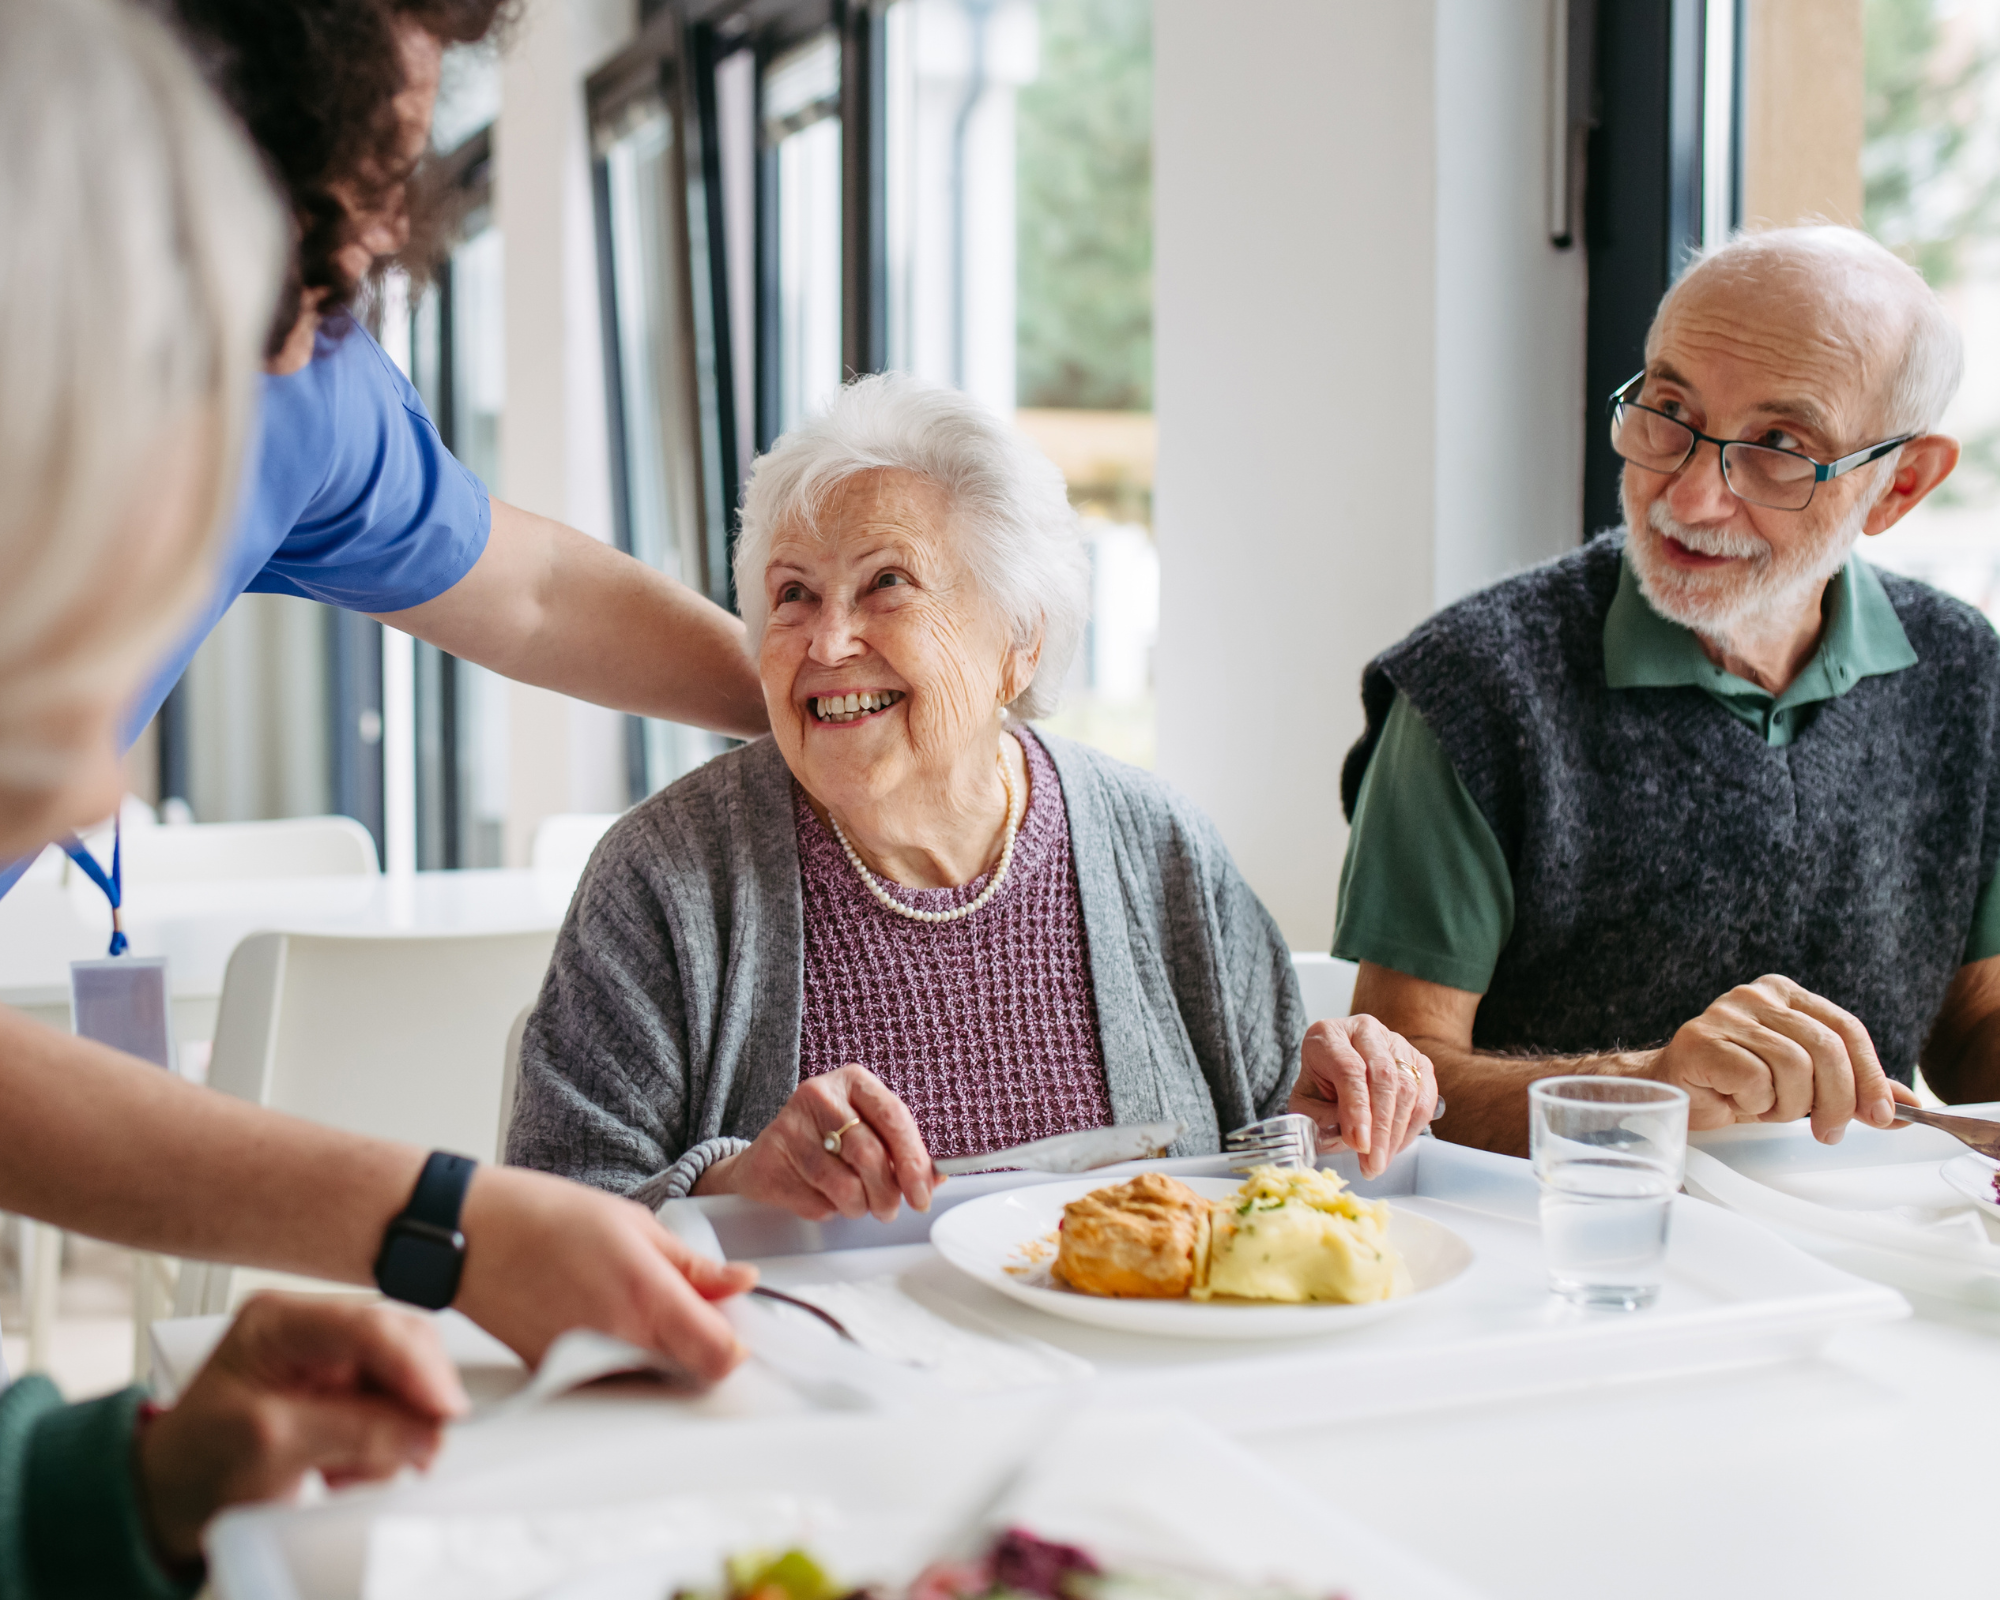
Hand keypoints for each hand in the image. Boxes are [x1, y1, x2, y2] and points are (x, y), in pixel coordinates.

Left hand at [135, 1294, 465, 1565]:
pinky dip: (390, 1443)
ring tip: (355, 1469)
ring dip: (399, 1430)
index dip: (416, 1366)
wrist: (174, 1497)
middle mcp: (313, 1330)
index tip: (443, 1410)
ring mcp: (332, 1360)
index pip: (369, 1326)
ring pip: (406, 1379)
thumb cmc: (196, 1462)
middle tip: (423, 1446)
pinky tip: (351, 1467)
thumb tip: (423, 1429)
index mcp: (280, 1320)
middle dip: (416, 1399)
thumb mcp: (270, 1444)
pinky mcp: (347, 1392)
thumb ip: (352, 1431)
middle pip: (400, 1344)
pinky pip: (398, 1408)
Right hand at [452, 1165, 756, 1383]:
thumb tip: (742, 1282)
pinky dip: (620, 1357)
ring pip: (651, 1381)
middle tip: (683, 1305)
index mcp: (648, 1300)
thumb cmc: (545, 1217)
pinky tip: (600, 1315)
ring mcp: (586, 1367)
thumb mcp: (635, 1224)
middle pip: (691, 1374)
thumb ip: (693, 1265)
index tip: (731, 1326)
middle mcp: (620, 1344)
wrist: (471, 1236)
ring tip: (629, 1302)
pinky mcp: (559, 1377)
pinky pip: (610, 1379)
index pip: (721, 1358)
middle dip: (699, 1347)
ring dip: (660, 1353)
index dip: (735, 1345)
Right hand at [694, 1063, 940, 1221]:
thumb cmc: (827, 1141)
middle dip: (887, 1193)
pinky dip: (828, 1210)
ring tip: (856, 1204)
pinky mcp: (771, 1157)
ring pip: (844, 1185)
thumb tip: (936, 1179)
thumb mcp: (866, 1131)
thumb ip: (900, 1151)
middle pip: (869, 1154)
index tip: (923, 1194)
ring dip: (858, 1206)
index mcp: (853, 1081)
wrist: (769, 1155)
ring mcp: (792, 1125)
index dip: (914, 1161)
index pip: (894, 1117)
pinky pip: (815, 1200)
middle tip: (888, 1210)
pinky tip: (821, 1196)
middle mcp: (821, 1094)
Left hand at [1288, 1015, 1438, 1177]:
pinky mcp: (1418, 1060)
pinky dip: (1413, 1126)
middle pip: (1383, 1078)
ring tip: (1381, 1162)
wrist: (1332, 1072)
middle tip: (1373, 1164)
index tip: (1359, 1144)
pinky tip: (1396, 1146)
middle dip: (1380, 1129)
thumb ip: (1321, 1120)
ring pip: (1407, 1088)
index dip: (1357, 1109)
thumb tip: (1354, 1140)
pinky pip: (1425, 1095)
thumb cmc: (1318, 1089)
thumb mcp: (1305, 1104)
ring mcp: (1396, 1043)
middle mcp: (1365, 1031)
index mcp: (1329, 1035)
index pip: (1350, 1069)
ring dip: (1397, 1132)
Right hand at [1649, 975, 1898, 1141]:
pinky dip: (1755, 1103)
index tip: (1882, 1116)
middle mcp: (1757, 995)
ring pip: (1792, 1066)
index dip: (1870, 1074)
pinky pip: (1754, 1078)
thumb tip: (1910, 1107)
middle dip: (1837, 1100)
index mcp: (1786, 994)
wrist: (1673, 1091)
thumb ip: (1852, 1088)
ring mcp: (1725, 1013)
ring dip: (1788, 1105)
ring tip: (1768, 1110)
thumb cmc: (1738, 1086)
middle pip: (1824, 1047)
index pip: (1846, 1027)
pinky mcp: (1700, 1040)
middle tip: (1829, 1132)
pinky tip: (1739, 1102)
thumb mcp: (1805, 1085)